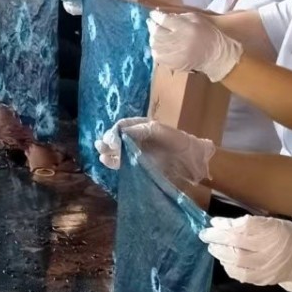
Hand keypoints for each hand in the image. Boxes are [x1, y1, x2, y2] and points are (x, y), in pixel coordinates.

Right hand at [96, 118, 214, 180]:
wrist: (190, 159)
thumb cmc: (176, 141)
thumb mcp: (158, 131)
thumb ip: (140, 130)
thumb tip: (120, 133)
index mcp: (141, 126)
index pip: (122, 126)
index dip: (115, 132)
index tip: (113, 140)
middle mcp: (135, 138)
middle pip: (116, 138)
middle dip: (108, 141)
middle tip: (104, 146)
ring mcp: (135, 151)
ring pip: (115, 150)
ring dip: (107, 151)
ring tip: (102, 153)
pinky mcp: (136, 164)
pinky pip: (120, 162)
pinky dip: (112, 161)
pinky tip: (106, 160)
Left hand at [148, 10, 241, 82]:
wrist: (215, 56)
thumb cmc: (207, 34)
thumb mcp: (196, 19)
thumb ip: (180, 17)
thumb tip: (163, 16)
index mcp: (186, 28)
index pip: (164, 20)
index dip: (156, 16)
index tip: (153, 14)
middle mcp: (179, 41)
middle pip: (157, 32)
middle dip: (152, 26)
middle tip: (151, 23)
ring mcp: (174, 54)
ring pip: (155, 44)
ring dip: (152, 38)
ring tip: (155, 34)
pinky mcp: (172, 64)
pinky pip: (157, 56)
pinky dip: (155, 49)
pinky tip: (158, 46)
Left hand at [200, 216, 291, 291]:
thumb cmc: (287, 237)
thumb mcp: (274, 223)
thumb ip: (250, 223)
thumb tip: (221, 223)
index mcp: (274, 231)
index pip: (245, 227)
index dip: (227, 225)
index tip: (214, 222)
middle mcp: (270, 249)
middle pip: (237, 244)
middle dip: (217, 239)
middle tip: (205, 235)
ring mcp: (265, 266)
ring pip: (236, 260)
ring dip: (220, 252)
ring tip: (212, 246)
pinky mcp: (262, 279)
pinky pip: (240, 274)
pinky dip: (228, 266)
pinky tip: (224, 259)